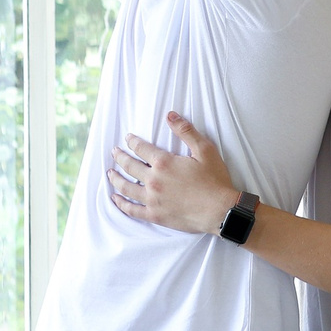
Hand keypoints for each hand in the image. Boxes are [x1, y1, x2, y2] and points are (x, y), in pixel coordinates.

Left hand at [106, 112, 241, 233]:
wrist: (220, 211)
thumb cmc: (215, 180)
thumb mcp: (205, 150)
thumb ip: (186, 131)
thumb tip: (170, 116)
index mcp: (164, 163)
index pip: (141, 148)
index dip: (132, 141)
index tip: (127, 138)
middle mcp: (154, 180)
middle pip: (129, 166)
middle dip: (120, 157)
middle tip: (114, 152)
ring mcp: (152, 199)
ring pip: (126, 187)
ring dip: (115, 179)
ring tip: (110, 173)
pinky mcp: (155, 215)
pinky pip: (132, 209)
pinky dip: (121, 204)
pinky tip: (115, 199)